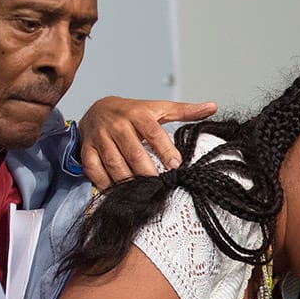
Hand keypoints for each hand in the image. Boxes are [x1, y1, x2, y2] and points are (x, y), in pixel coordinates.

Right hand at [78, 96, 217, 188]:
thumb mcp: (158, 108)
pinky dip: (105, 183)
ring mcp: (100, 138)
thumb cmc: (132, 113)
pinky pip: (94, 170)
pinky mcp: (87, 150)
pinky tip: (118, 191)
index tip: (176, 165)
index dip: (165, 150)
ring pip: (114, 163)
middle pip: (134, 152)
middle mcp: (117, 125)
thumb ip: (185, 111)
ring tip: (142, 192)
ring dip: (128, 180)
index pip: (153, 132)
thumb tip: (212, 107)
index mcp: (137, 114)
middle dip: (147, 171)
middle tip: (159, 185)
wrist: (98, 110)